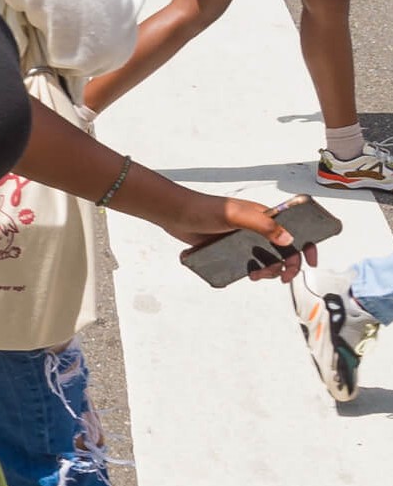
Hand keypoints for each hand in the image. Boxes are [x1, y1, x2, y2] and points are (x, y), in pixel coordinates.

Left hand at [166, 194, 316, 282]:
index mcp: (264, 215)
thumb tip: (288, 239)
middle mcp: (258, 226)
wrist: (175, 215)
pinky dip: (253, 270)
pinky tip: (247, 273)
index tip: (311, 261)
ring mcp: (244, 238)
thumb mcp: (235, 215)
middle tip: (280, 277)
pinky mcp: (231, 248)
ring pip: (267, 258)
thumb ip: (262, 225)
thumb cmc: (204, 209)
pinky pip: (249, 262)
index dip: (307, 244)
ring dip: (268, 270)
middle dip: (286, 265)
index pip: (295, 228)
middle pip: (283, 249)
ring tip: (255, 274)